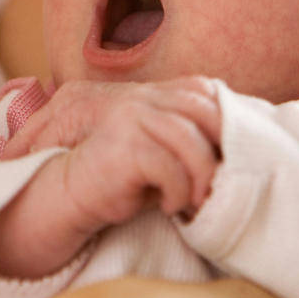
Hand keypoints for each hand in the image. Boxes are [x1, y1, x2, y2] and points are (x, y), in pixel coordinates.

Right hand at [26, 79, 223, 226]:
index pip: (201, 89)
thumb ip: (186, 141)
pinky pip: (169, 166)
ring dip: (203, 176)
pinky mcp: (121, 143)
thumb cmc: (115, 181)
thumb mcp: (157, 154)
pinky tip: (170, 207)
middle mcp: (138, 96)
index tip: (233, 153)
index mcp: (148, 93)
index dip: (225, 117)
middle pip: (204, 110)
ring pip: (191, 138)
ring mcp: (128, 115)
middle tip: (225, 182)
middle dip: (223, 148)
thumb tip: (235, 154)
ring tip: (198, 202)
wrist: (63, 197)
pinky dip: (179, 192)